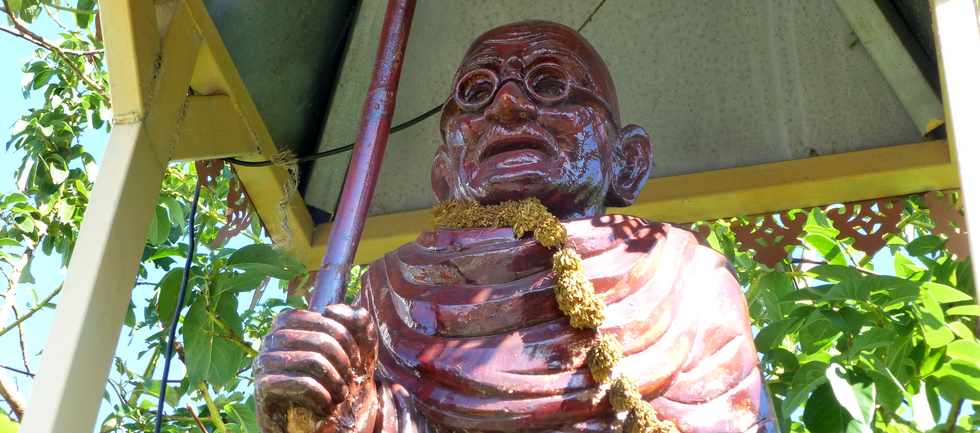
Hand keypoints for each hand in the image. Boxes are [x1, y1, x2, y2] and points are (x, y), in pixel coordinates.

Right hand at [255, 305, 377, 431]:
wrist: (320, 421)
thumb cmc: (338, 378)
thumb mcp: (359, 347)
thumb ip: (357, 320)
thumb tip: (330, 310)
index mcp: (289, 321)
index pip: (326, 318)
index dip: (348, 338)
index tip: (356, 359)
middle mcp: (272, 337)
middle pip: (320, 339)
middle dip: (344, 362)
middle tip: (350, 380)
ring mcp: (264, 361)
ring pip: (311, 360)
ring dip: (336, 381)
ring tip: (341, 395)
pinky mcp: (263, 386)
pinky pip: (301, 383)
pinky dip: (322, 396)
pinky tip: (326, 405)